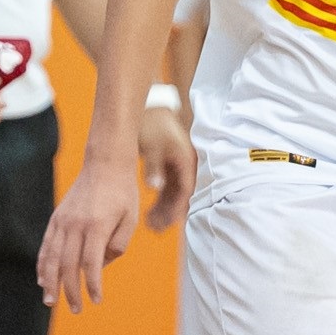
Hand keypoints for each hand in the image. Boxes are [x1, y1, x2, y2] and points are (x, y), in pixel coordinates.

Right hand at [38, 153, 143, 312]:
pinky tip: (42, 279)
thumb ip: (118, 245)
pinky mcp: (56, 218)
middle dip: (70, 290)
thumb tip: (101, 266)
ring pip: (51, 257)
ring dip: (50, 282)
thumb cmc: (123, 194)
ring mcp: (63, 221)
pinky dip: (42, 264)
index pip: (91, 263)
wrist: (105, 164)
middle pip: (68, 265)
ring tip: (50, 301)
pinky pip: (46, 245)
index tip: (96, 300)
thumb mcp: (131, 219)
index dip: (92, 284)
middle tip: (75, 309)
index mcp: (97, 226)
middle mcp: (76, 225)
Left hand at [138, 103, 196, 231]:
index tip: (164, 222)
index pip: (185, 190)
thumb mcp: (151, 146)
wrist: (149, 106)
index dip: (176, 208)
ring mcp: (179, 165)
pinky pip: (169, 188)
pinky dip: (160, 199)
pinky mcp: (170, 165)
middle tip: (153, 228)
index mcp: (186, 160)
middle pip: (181, 195)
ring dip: (164, 208)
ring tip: (149, 223)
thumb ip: (153, 167)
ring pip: (174, 193)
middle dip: (169, 213)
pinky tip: (149, 210)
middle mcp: (186, 165)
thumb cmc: (151, 124)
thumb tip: (155, 186)